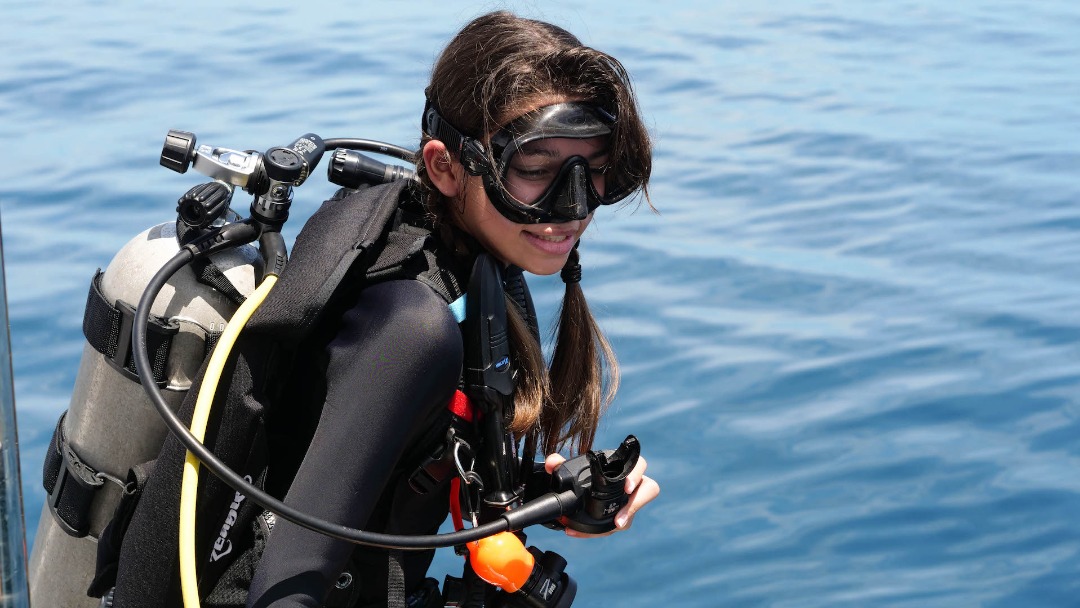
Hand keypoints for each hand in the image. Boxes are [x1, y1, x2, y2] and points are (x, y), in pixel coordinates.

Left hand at [544, 451, 659, 537]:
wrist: (585, 485)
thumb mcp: (571, 466)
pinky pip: (621, 523)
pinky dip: (603, 530)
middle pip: (649, 489)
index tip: (627, 488)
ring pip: (636, 510)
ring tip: (612, 526)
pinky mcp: (625, 513)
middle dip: (637, 504)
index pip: (639, 465)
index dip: (636, 475)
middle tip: (620, 518)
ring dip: (625, 519)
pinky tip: (581, 532)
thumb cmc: (586, 471)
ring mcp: (632, 498)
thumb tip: (551, 463)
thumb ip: (560, 462)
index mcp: (623, 465)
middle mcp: (633, 481)